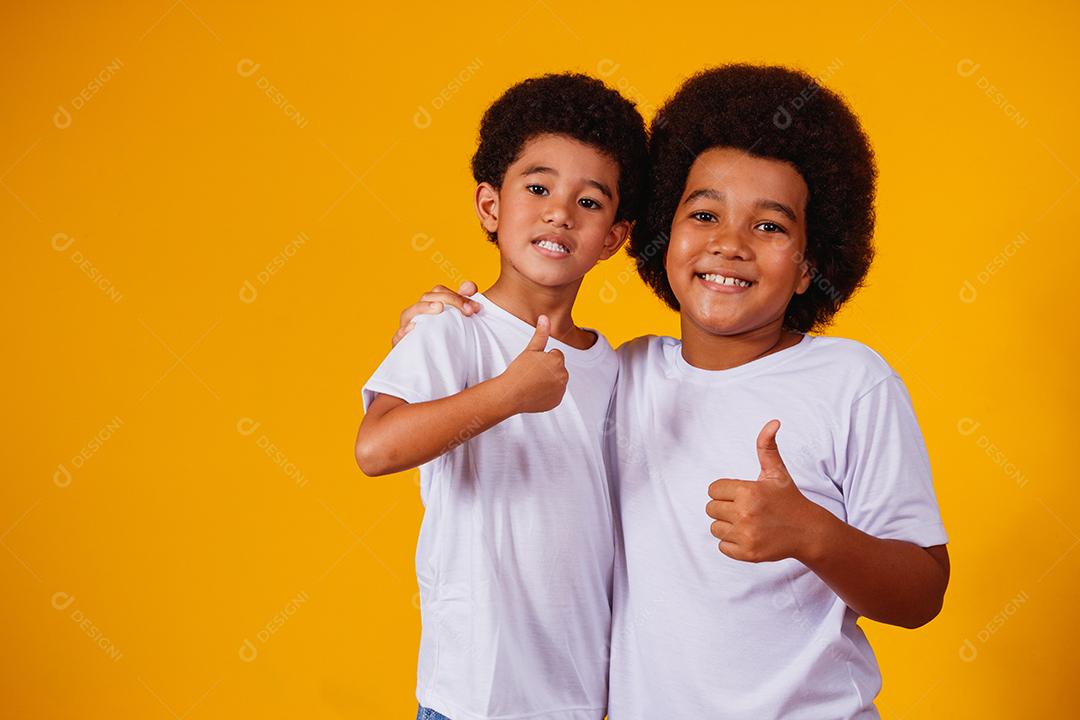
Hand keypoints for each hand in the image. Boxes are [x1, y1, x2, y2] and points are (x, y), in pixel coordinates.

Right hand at [392, 281, 480, 346]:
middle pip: (426, 298)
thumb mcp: (461, 320)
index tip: (475, 308)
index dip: (456, 295)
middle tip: (468, 311)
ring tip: (439, 307)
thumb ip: (465, 300)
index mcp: (429, 305)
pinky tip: (414, 327)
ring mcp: (407, 328)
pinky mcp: (400, 345)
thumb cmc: (451, 340)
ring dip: (423, 308)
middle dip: (449, 300)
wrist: (442, 369)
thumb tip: (469, 285)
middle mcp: (417, 313)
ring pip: (409, 313)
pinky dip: (404, 331)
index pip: (439, 291)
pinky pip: (398, 337)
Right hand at [498, 315, 567, 413]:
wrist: (511, 394)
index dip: (543, 359)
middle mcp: (563, 375)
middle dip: (548, 369)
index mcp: (558, 360)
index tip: (533, 364)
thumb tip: (545, 317)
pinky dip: (548, 393)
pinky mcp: (557, 401)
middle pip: (558, 368)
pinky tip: (536, 392)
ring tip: (533, 383)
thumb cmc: (518, 371)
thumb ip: (541, 334)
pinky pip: (555, 394)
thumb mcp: (530, 349)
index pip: (556, 355)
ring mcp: (561, 390)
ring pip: (557, 381)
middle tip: (532, 373)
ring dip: (549, 381)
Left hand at [705, 420, 826, 562]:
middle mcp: (745, 513)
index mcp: (748, 491)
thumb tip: (773, 422)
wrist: (808, 532)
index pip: (713, 489)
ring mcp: (746, 535)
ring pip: (715, 528)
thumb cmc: (789, 499)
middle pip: (711, 508)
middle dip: (724, 508)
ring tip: (747, 523)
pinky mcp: (747, 553)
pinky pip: (722, 547)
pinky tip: (749, 536)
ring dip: (727, 526)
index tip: (741, 494)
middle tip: (744, 509)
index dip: (726, 491)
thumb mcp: (777, 472)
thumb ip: (767, 446)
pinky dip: (732, 544)